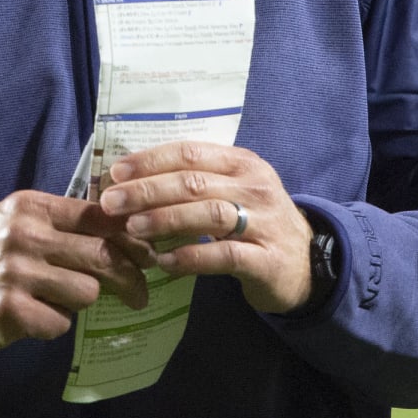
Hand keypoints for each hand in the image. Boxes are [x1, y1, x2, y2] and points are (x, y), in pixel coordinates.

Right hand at [0, 191, 154, 353]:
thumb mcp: (21, 223)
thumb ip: (65, 224)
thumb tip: (129, 232)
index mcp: (33, 206)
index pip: (99, 218)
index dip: (132, 239)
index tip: (149, 257)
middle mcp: (25, 234)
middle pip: (102, 256)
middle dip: (130, 279)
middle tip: (139, 295)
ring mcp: (17, 272)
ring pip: (86, 291)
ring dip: (81, 302)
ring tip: (59, 301)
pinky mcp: (10, 309)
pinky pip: (60, 322)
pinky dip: (54, 324)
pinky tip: (35, 317)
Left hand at [98, 141, 313, 313]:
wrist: (306, 265)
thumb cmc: (255, 223)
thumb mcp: (232, 192)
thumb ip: (194, 183)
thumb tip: (132, 180)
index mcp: (242, 163)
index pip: (191, 152)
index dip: (150, 160)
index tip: (115, 173)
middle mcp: (255, 187)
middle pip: (194, 181)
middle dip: (147, 190)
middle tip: (111, 203)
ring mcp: (265, 222)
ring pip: (209, 214)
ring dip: (165, 219)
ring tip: (133, 228)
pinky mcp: (268, 259)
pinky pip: (225, 255)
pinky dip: (191, 257)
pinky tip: (165, 262)